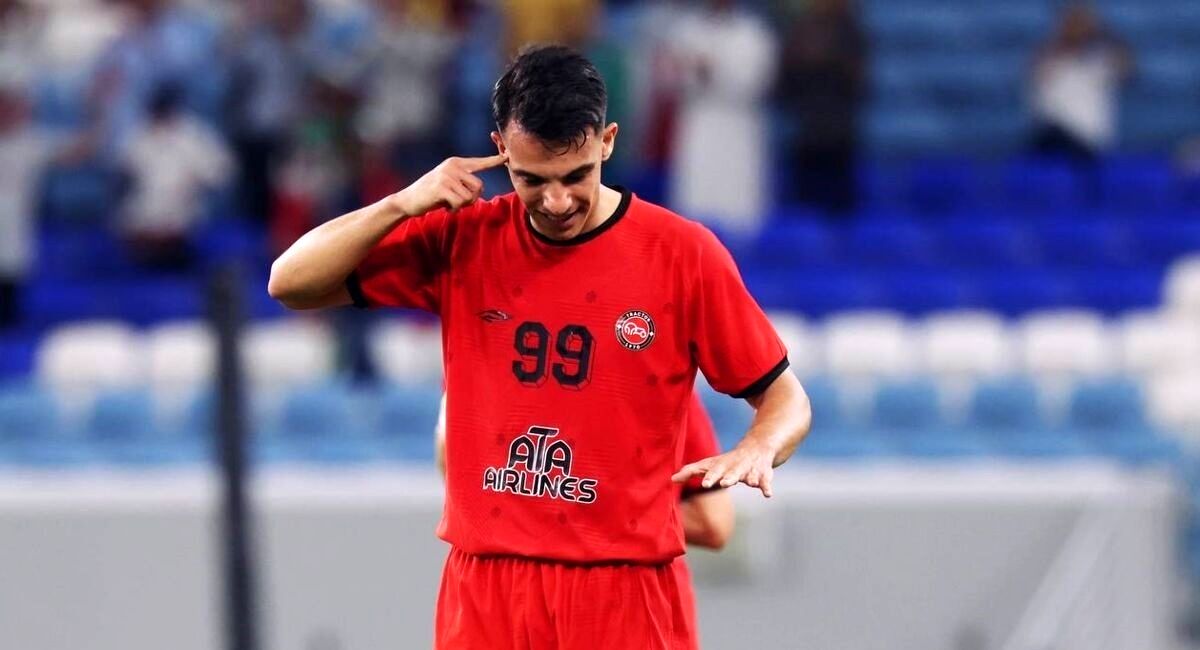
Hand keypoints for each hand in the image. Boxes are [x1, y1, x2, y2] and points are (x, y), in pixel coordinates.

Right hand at [390, 153, 507, 215]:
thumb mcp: (449, 185)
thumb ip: (463, 184)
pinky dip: (455, 209)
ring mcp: (447, 175)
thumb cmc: (431, 195)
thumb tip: (479, 191)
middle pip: (480, 186)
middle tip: (458, 203)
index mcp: (456, 163)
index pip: (480, 162)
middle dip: (472, 199)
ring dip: (463, 205)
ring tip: (450, 204)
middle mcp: (453, 166)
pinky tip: (445, 208)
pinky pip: (460, 202)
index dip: (495, 160)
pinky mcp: (442, 187)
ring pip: (471, 196)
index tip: (508, 156)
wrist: (408, 200)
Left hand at [671, 440, 777, 497]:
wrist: (757, 448)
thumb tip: (671, 479)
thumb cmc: (727, 462)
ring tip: (749, 483)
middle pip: (732, 473)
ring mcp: (750, 470)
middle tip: (724, 483)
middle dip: (728, 478)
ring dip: (749, 479)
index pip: (714, 471)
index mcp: (721, 466)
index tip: (705, 483)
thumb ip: (691, 471)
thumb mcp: (709, 465)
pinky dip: (766, 487)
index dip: (710, 477)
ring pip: (749, 475)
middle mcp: (735, 467)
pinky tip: (768, 494)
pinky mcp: (763, 474)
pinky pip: (765, 481)